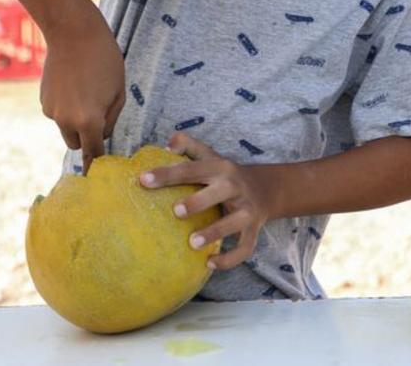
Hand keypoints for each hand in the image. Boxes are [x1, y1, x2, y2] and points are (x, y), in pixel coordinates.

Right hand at [39, 12, 124, 173]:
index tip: (96, 178)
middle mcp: (66, 121)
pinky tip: (73, 84)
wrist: (73, 33)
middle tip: (99, 115)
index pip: (94, 153)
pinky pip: (57, 113)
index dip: (97, 164)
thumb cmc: (105, 60)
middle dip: (87, 137)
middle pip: (77, 143)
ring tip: (87, 92)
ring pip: (66, 128)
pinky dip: (65, 107)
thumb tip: (100, 136)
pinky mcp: (43, 100)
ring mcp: (51, 111)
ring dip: (76, 121)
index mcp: (89, 121)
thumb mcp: (118, 92)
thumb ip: (110, 119)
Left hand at [139, 133, 276, 270]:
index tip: (143, 180)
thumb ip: (188, 145)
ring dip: (215, 232)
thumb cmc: (225, 175)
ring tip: (192, 243)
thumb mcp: (210, 155)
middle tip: (176, 211)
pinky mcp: (253, 229)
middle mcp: (235, 187)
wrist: (266, 189)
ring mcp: (246, 209)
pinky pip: (245, 247)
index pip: (192, 169)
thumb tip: (166, 146)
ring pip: (234, 222)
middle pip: (220, 191)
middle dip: (199, 201)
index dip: (167, 174)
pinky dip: (230, 259)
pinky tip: (210, 264)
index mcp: (220, 168)